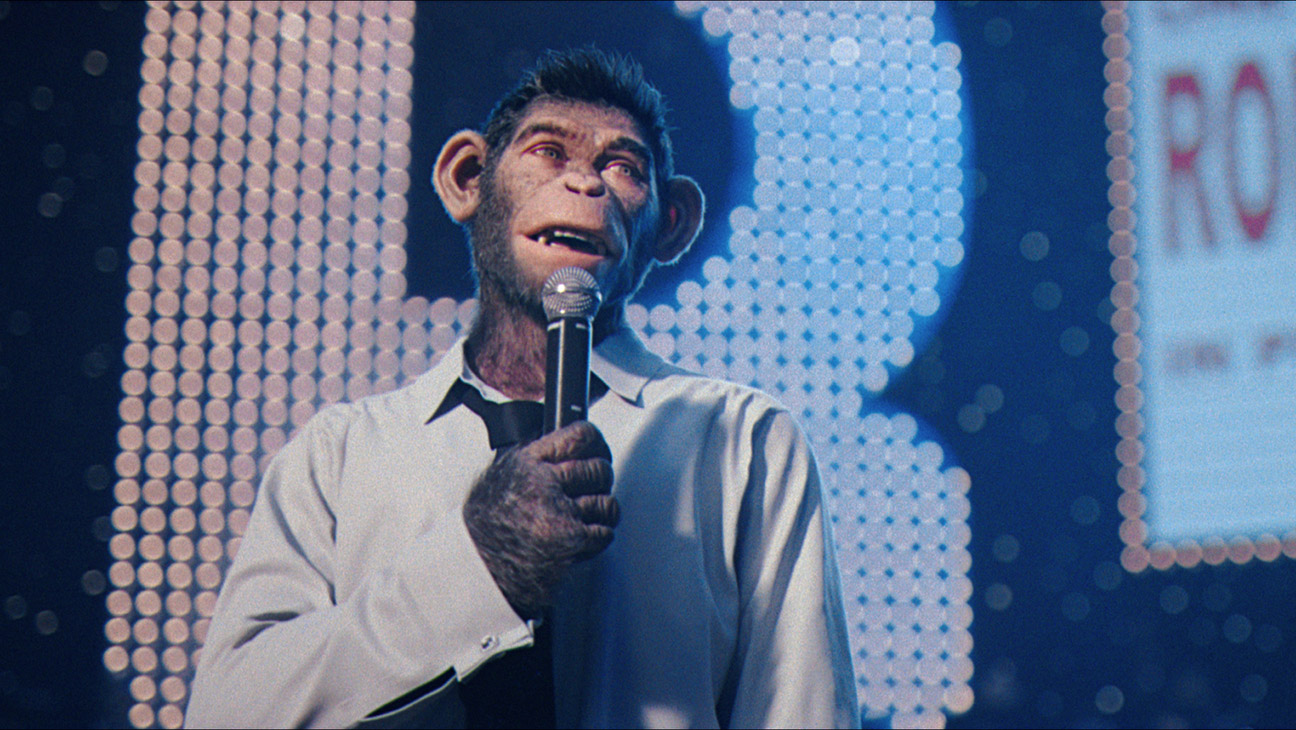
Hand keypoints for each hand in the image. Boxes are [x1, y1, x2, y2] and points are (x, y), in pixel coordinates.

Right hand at [463, 421, 618, 617]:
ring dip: (602, 514)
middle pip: (599, 469)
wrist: (477, 567)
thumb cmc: (487, 527)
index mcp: (528, 461)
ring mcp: (558, 510)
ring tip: (590, 519)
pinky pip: (604, 532)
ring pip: (606, 502)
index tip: (599, 452)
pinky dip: (599, 538)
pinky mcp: (570, 539)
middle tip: (595, 492)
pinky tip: (584, 540)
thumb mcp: (504, 478)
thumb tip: (572, 454)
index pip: (580, 436)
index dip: (597, 445)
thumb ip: (538, 463)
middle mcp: (543, 481)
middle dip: (601, 484)